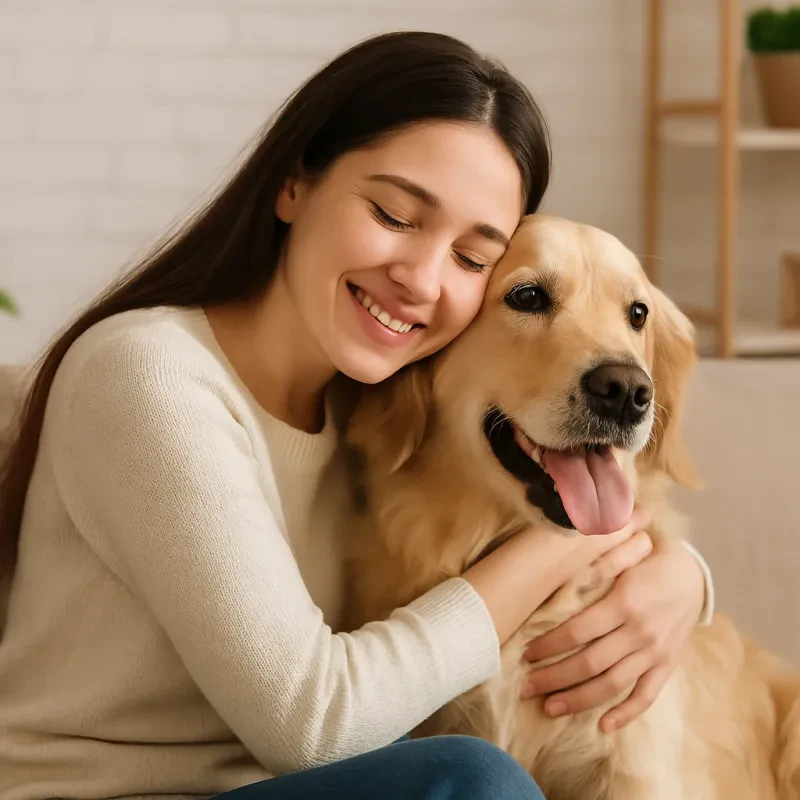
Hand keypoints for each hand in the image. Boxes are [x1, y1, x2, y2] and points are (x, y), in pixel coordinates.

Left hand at [521, 537, 704, 732]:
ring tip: (550, 707)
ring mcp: (655, 652)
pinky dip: (626, 714)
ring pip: (612, 684)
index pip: (577, 631)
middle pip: (589, 663)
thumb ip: (590, 568)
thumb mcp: (620, 557)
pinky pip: (647, 696)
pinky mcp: (668, 665)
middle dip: (553, 677)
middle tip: (526, 688)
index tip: (525, 653)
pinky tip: (603, 726)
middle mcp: (639, 631)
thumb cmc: (645, 560)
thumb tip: (549, 571)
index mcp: (623, 602)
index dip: (548, 645)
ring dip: (578, 699)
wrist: (692, 574)